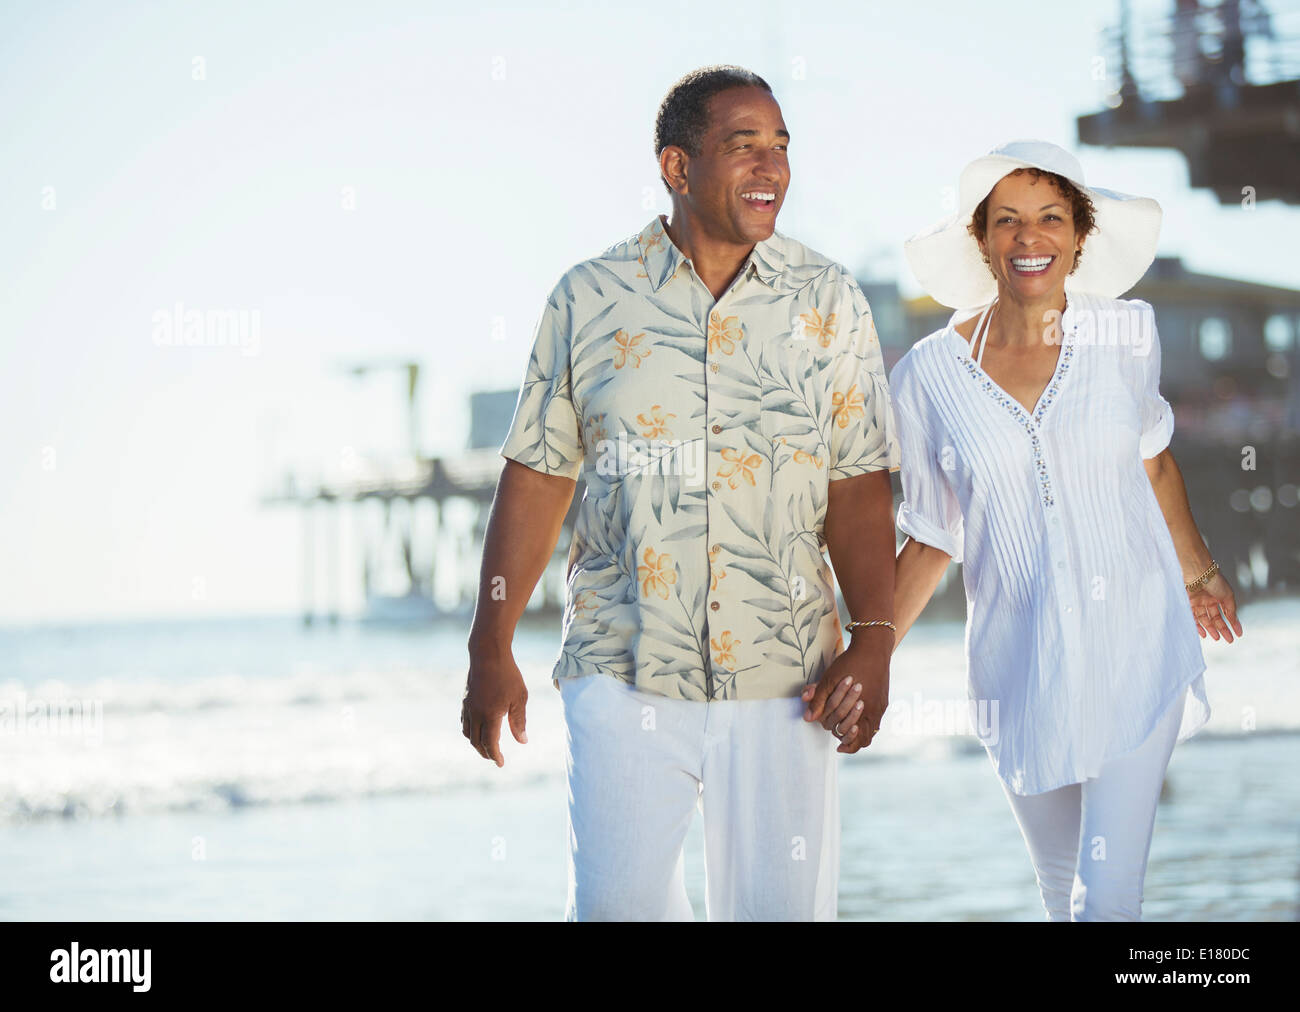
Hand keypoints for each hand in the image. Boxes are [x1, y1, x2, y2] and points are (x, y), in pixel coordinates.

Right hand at [462, 643, 528, 766]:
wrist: (488, 653)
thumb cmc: (507, 675)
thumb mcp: (519, 698)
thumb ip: (519, 721)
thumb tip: (522, 741)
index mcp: (490, 715)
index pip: (490, 743)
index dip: (495, 755)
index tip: (501, 763)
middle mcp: (475, 713)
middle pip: (476, 742)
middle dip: (485, 752)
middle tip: (494, 758)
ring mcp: (468, 706)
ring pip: (468, 732)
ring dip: (476, 743)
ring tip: (486, 746)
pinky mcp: (465, 699)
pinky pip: (465, 721)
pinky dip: (471, 731)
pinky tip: (479, 729)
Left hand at [800, 636, 889, 753]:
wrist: (872, 647)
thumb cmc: (849, 662)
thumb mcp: (830, 678)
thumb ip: (819, 698)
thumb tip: (808, 718)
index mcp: (862, 708)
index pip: (855, 738)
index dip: (846, 745)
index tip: (838, 747)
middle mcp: (874, 711)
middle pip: (865, 738)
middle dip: (851, 740)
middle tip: (840, 740)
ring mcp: (881, 706)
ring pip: (872, 731)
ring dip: (860, 734)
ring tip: (848, 733)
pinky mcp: (884, 700)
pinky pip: (876, 720)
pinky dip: (866, 724)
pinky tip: (856, 718)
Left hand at [1187, 571, 1242, 642]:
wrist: (1198, 571)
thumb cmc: (1215, 580)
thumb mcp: (1228, 596)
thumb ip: (1230, 610)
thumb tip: (1234, 622)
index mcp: (1219, 597)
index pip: (1227, 613)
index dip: (1232, 624)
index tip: (1238, 634)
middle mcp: (1208, 600)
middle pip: (1216, 618)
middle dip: (1222, 629)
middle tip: (1228, 640)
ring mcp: (1198, 602)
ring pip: (1205, 619)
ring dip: (1211, 629)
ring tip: (1216, 638)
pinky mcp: (1188, 603)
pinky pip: (1193, 617)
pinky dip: (1198, 626)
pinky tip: (1204, 634)